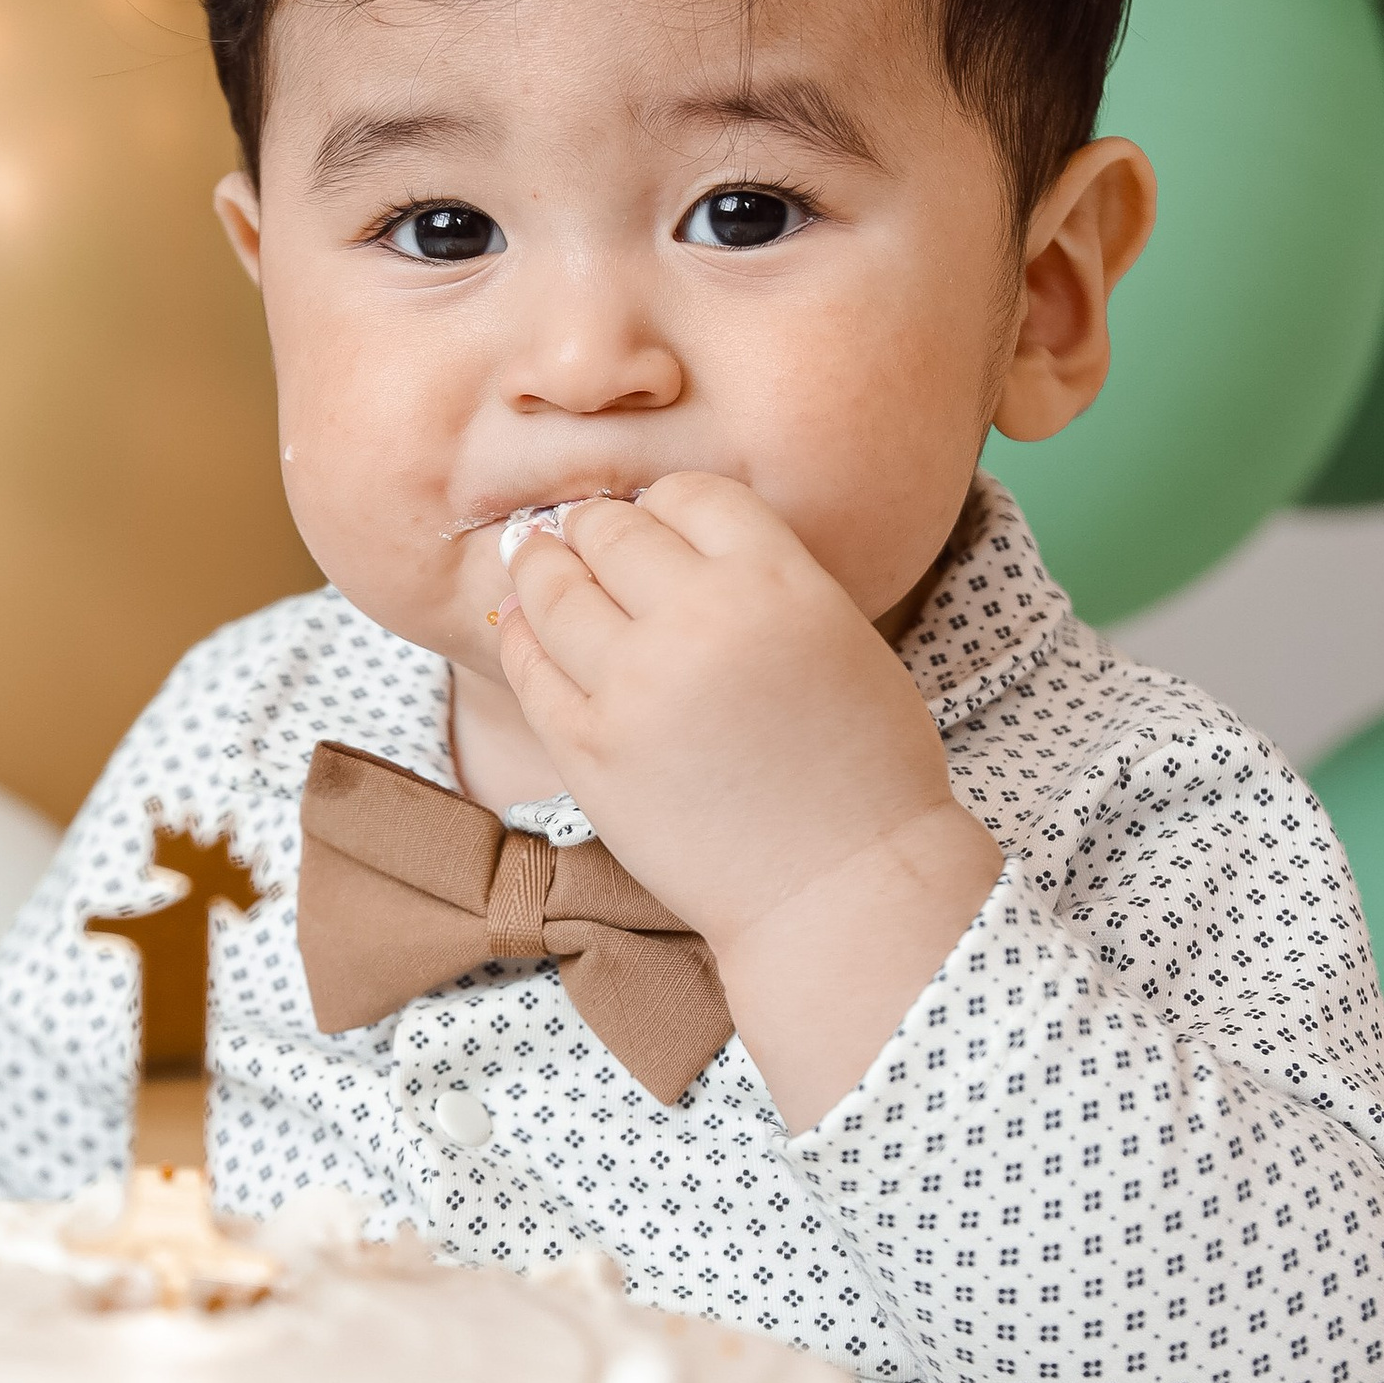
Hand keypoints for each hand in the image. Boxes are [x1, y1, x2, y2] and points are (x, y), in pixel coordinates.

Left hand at [496, 475, 1000, 1122]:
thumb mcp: (841, 638)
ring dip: (544, 567)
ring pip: (555, 587)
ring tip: (540, 562)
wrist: (840, 889)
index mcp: (777, 581)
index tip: (659, 523)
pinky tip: (526, 629)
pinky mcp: (588, 749)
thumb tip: (669, 539)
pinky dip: (522, 637)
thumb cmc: (861, 769)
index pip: (690, 493)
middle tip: (587, 535)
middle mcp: (699, 620)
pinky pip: (529, 667)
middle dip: (597, 527)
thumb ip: (763, 582)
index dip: (668, 504)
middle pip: (612, 529)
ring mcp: (634, 686)